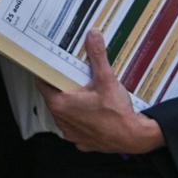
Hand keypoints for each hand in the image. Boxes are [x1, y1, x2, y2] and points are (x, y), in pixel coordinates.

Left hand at [36, 30, 164, 153]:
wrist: (133, 137)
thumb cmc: (117, 112)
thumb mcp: (107, 79)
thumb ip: (97, 57)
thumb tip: (92, 36)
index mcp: (61, 104)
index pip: (43, 84)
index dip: (47, 74)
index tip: (52, 66)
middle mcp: (61, 121)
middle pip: (55, 99)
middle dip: (64, 88)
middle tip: (76, 77)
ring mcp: (71, 133)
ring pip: (65, 114)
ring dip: (72, 105)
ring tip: (87, 94)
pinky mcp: (81, 141)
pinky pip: (76, 127)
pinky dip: (82, 119)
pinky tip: (94, 112)